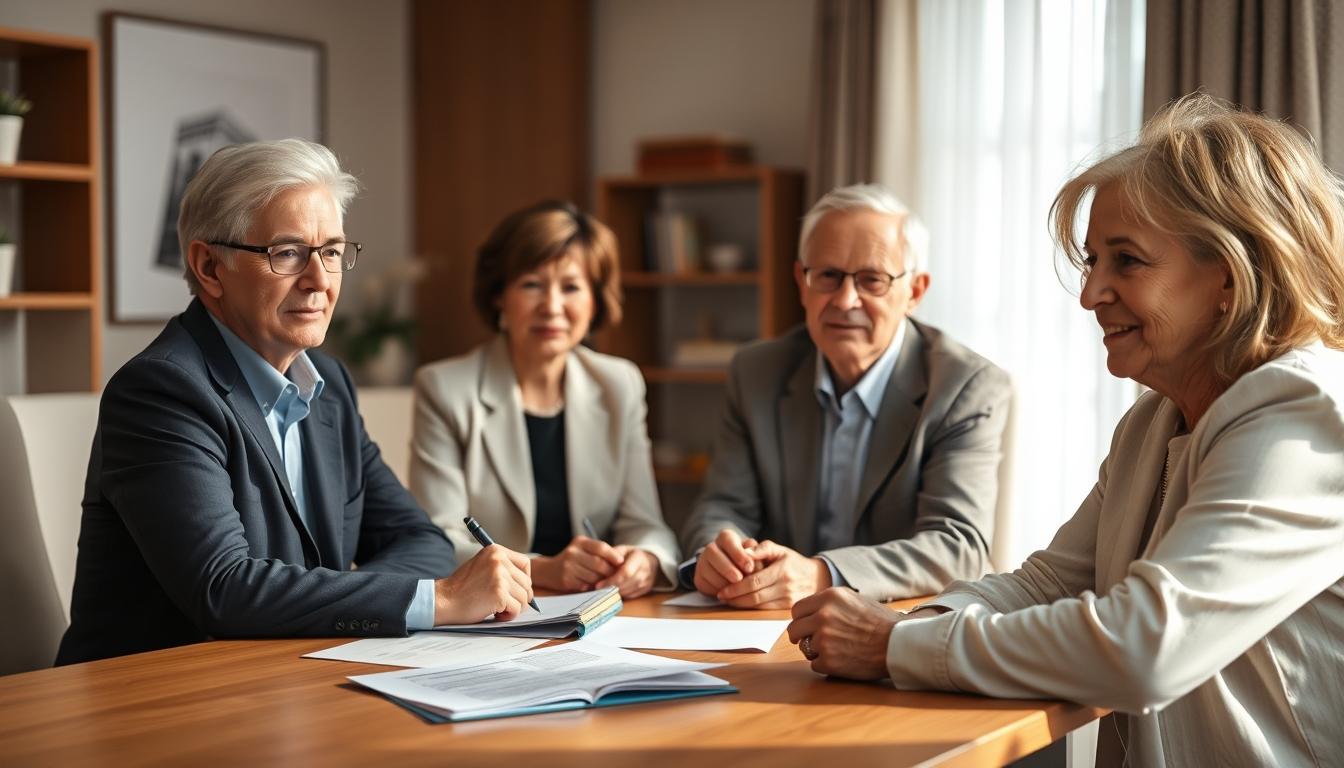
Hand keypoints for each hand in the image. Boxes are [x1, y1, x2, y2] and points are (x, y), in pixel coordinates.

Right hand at [433, 544, 533, 624]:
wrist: (443, 600)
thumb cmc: (461, 588)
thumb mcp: (482, 566)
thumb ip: (502, 568)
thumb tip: (526, 584)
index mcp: (495, 550)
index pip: (525, 563)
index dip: (524, 579)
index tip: (515, 589)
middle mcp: (499, 560)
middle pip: (527, 582)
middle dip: (519, 597)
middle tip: (504, 603)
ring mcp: (499, 576)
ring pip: (524, 597)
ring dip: (513, 608)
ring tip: (497, 609)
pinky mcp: (499, 593)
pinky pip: (517, 609)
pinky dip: (508, 616)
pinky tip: (495, 614)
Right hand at [532, 536, 623, 591]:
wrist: (548, 570)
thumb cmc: (572, 560)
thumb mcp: (583, 550)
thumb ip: (598, 553)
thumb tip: (620, 563)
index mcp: (580, 542)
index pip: (601, 547)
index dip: (613, 555)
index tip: (621, 562)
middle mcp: (572, 552)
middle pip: (599, 563)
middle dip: (609, 571)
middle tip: (616, 576)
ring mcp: (568, 566)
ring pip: (594, 576)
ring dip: (602, 581)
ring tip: (604, 582)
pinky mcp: (566, 579)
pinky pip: (586, 585)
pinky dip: (592, 587)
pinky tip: (592, 586)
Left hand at [596, 546, 659, 598]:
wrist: (650, 562)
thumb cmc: (632, 555)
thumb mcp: (623, 550)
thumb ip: (612, 556)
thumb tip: (598, 565)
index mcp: (639, 558)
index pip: (625, 573)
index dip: (611, 580)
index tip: (598, 585)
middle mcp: (645, 572)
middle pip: (625, 584)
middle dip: (609, 588)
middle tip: (596, 589)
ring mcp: (646, 583)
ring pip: (626, 592)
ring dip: (612, 592)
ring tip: (600, 590)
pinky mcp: (645, 591)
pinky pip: (628, 596)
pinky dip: (618, 595)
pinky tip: (610, 591)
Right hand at [693, 529, 759, 595]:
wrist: (737, 575)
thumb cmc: (751, 562)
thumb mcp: (757, 554)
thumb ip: (758, 552)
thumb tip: (753, 557)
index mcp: (726, 538)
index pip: (728, 540)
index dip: (737, 553)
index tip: (749, 567)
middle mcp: (712, 548)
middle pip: (713, 553)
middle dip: (727, 567)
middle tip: (739, 579)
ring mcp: (702, 562)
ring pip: (706, 569)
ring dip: (721, 581)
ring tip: (735, 589)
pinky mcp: (699, 578)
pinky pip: (704, 583)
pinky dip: (715, 590)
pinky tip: (727, 594)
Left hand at [716, 540, 829, 608]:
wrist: (816, 578)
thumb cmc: (793, 562)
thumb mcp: (780, 550)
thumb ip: (762, 549)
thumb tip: (745, 552)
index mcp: (782, 570)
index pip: (754, 582)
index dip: (735, 587)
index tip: (722, 590)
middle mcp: (786, 587)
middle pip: (754, 597)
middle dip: (735, 598)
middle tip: (721, 596)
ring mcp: (789, 600)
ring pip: (759, 607)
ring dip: (741, 606)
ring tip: (728, 601)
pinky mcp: (789, 610)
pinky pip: (766, 612)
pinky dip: (752, 610)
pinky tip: (742, 605)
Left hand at [786, 587, 910, 679]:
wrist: (898, 644)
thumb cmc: (881, 622)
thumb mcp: (854, 599)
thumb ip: (830, 603)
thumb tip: (810, 611)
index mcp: (829, 598)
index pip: (797, 610)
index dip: (801, 619)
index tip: (804, 626)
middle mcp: (822, 616)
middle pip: (794, 629)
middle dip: (800, 636)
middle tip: (810, 641)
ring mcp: (823, 639)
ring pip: (804, 648)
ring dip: (816, 651)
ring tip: (838, 650)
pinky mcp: (828, 661)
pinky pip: (814, 664)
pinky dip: (826, 665)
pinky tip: (843, 660)